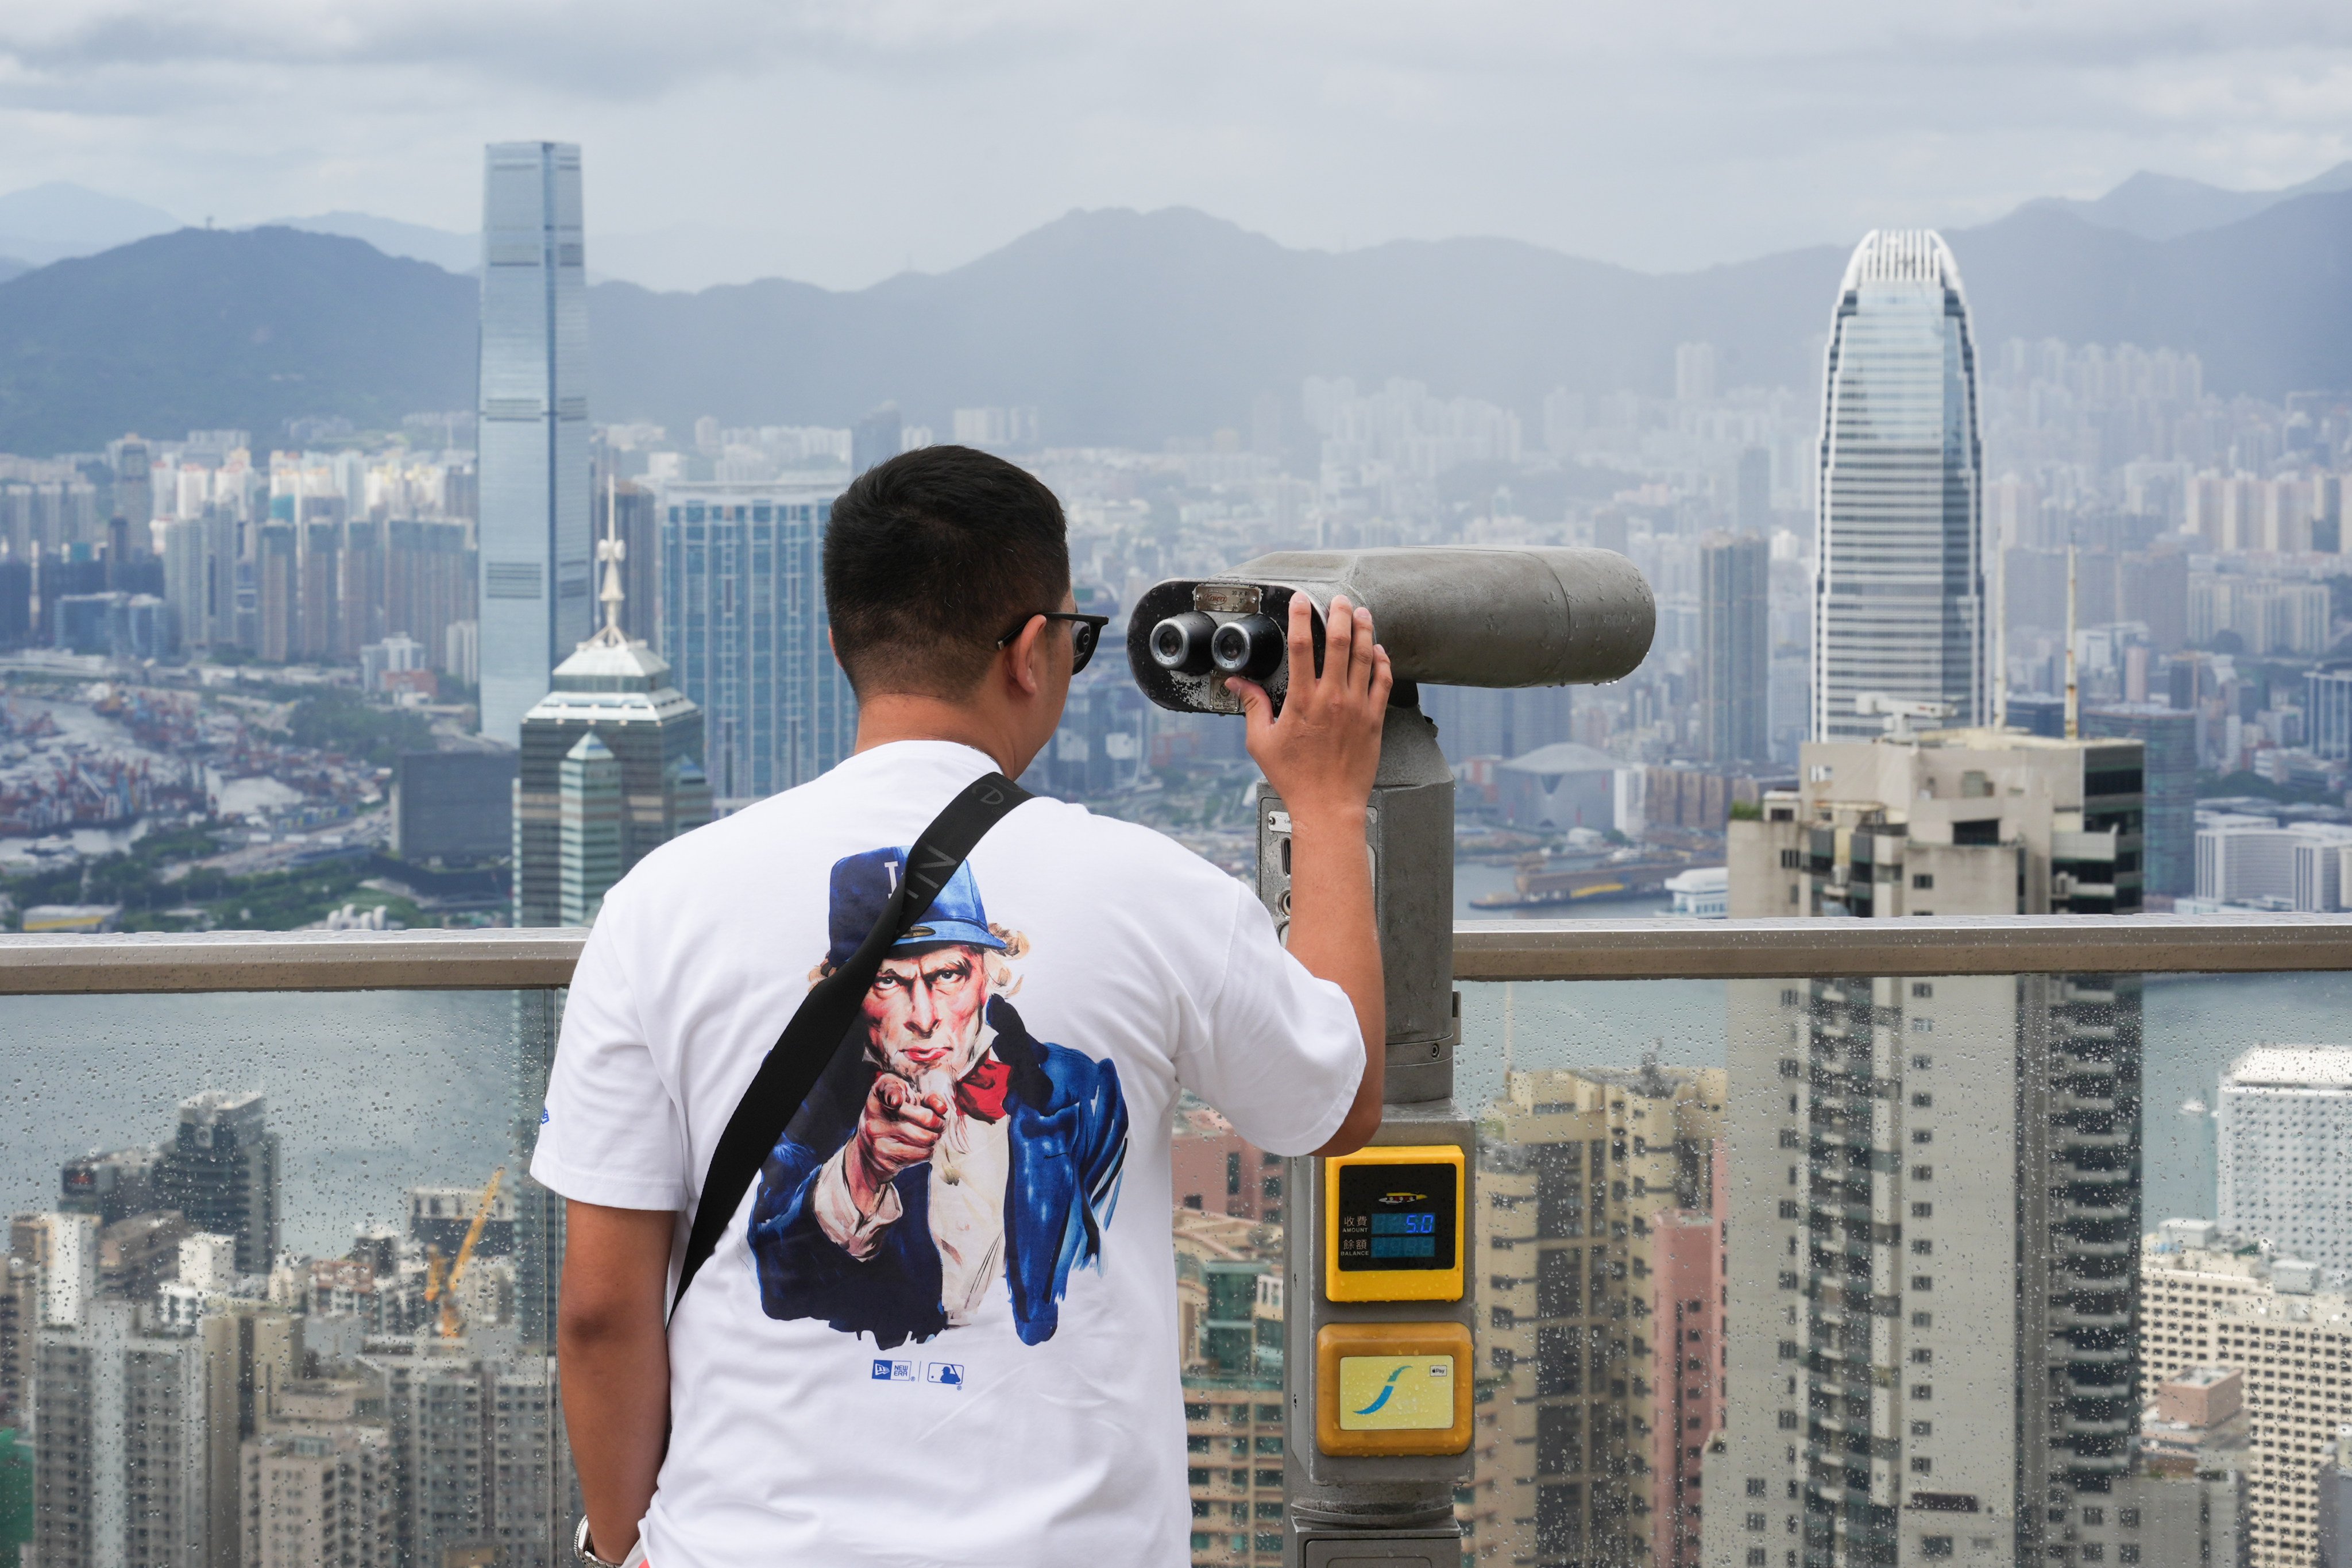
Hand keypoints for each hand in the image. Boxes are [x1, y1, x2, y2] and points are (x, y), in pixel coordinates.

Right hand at [845, 1074, 950, 1213]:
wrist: (869, 1147)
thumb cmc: (896, 1115)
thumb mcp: (909, 1098)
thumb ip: (929, 1097)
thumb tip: (942, 1109)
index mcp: (878, 1095)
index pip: (888, 1092)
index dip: (894, 1096)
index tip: (896, 1101)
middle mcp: (874, 1118)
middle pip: (925, 1118)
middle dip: (939, 1122)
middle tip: (939, 1123)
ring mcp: (878, 1141)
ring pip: (926, 1139)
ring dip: (935, 1137)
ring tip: (930, 1135)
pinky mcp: (886, 1160)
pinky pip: (922, 1155)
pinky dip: (928, 1151)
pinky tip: (921, 1146)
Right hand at [1229, 592, 1393, 821]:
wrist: (1328, 805)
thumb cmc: (1295, 778)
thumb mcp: (1261, 742)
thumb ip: (1252, 707)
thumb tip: (1237, 686)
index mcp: (1302, 701)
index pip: (1302, 647)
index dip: (1301, 618)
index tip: (1300, 601)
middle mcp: (1333, 699)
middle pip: (1339, 643)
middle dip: (1339, 614)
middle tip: (1338, 600)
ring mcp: (1357, 708)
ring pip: (1365, 657)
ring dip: (1363, 631)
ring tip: (1361, 613)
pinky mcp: (1374, 720)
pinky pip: (1383, 682)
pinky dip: (1382, 662)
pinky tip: (1378, 650)